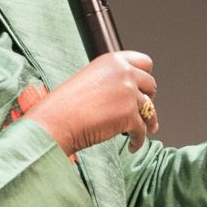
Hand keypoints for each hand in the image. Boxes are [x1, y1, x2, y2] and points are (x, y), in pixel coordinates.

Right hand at [26, 51, 156, 155]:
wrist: (55, 121)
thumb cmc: (66, 104)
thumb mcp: (90, 79)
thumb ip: (112, 80)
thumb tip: (130, 93)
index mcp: (113, 61)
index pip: (144, 62)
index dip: (146, 76)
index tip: (145, 87)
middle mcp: (124, 73)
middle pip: (151, 85)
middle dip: (149, 98)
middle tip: (143, 109)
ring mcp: (129, 93)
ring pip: (150, 109)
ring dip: (149, 122)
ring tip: (147, 130)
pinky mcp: (130, 115)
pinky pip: (142, 130)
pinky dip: (139, 140)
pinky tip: (134, 146)